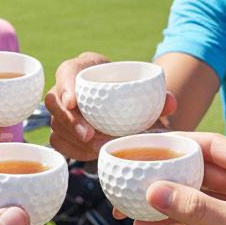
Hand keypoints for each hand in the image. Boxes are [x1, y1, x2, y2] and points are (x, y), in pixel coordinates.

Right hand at [45, 53, 176, 159]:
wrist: (126, 107)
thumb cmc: (133, 94)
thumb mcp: (144, 90)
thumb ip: (159, 96)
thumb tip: (170, 103)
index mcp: (84, 69)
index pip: (66, 71)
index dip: (66, 85)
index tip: (74, 102)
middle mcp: (67, 88)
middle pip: (54, 101)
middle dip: (69, 120)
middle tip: (89, 135)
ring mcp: (61, 110)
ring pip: (55, 123)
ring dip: (73, 139)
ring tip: (96, 149)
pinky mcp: (62, 129)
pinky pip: (58, 141)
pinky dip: (73, 150)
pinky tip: (90, 155)